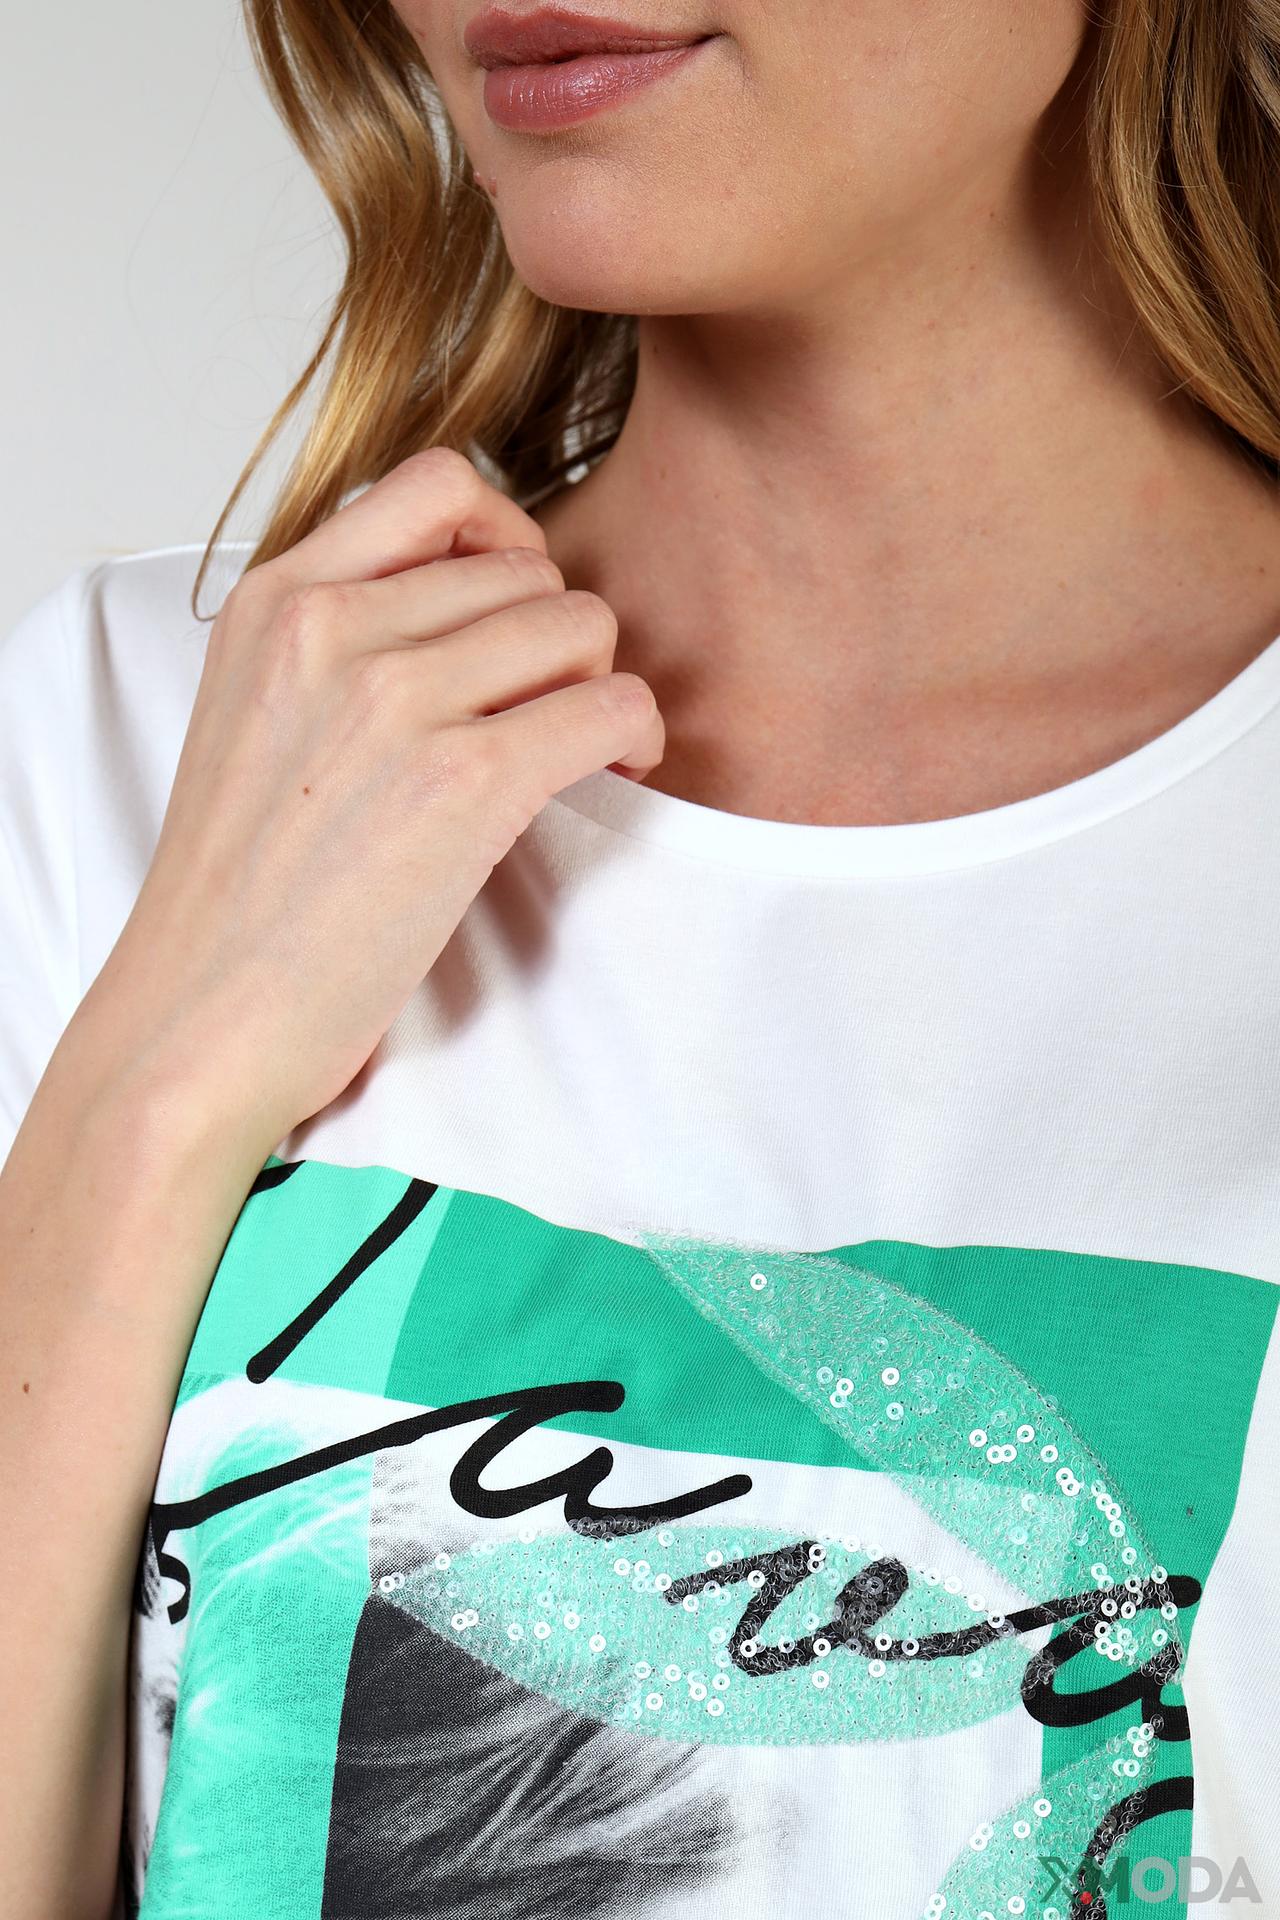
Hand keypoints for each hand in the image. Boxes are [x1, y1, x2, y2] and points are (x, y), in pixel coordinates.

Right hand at [76, 448, 663, 1150]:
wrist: (199, 1017)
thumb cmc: (237, 895)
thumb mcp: (253, 715)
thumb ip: (338, 640)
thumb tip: (470, 605)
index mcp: (275, 600)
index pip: (438, 484)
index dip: (505, 536)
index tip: (512, 611)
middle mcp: (333, 628)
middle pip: (527, 567)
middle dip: (557, 638)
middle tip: (547, 711)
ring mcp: (395, 700)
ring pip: (581, 625)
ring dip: (599, 686)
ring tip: (578, 748)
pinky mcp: (463, 784)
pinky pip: (610, 705)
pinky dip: (635, 737)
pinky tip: (613, 775)